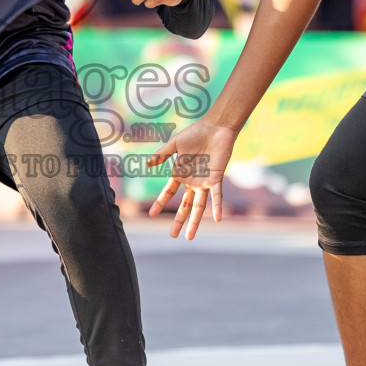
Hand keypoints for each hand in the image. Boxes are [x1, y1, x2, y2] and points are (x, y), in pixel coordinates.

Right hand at [144, 118, 237, 238]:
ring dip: (195, 221)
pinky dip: (217, 206)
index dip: (160, 204)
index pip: (168, 193)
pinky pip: (217, 195)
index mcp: (181, 174)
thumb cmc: (195, 133)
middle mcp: (192, 182)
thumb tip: (147, 164)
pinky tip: (218, 218)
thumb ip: (162, 154)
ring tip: (189, 237)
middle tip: (173, 236)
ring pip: (199, 206)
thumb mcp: (175, 144)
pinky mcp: (216, 178)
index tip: (152, 215)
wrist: (214, 128)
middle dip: (178, 220)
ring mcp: (204, 182)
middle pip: (184, 205)